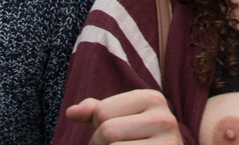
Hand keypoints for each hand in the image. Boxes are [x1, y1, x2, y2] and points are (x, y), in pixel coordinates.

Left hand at [65, 90, 180, 144]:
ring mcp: (167, 144)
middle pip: (107, 132)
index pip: (102, 111)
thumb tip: (71, 113)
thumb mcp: (123, 118)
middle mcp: (164, 119)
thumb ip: (98, 111)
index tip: (114, 133)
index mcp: (153, 99)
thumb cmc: (141, 140)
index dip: (97, 126)